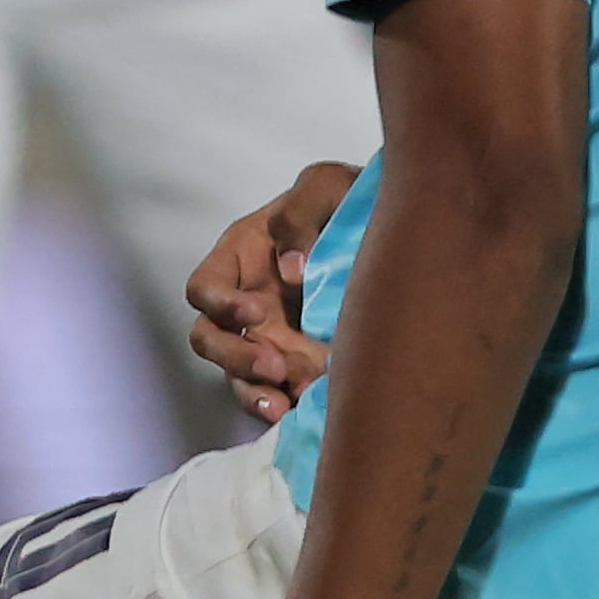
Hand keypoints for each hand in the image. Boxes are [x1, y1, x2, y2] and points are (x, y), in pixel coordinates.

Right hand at [184, 159, 356, 423]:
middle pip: (210, 341)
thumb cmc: (348, 200)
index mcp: (240, 258)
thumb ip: (302, 213)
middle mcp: (246, 302)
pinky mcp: (299, 364)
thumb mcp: (326, 186)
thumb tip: (292, 271)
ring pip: (240, 376)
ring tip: (285, 406)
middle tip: (275, 367)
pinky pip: (280, 393)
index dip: (218, 304)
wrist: (394, 231)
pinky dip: (288, 406)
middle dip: (236, 358)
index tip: (254, 312)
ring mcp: (270, 337)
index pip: (203, 287)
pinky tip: (307, 412)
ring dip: (256, 393)